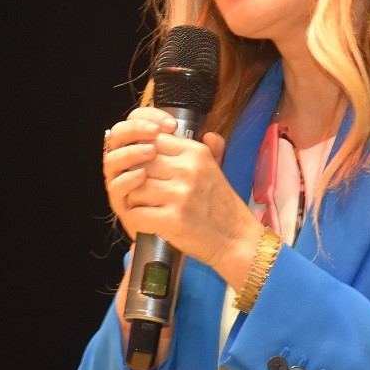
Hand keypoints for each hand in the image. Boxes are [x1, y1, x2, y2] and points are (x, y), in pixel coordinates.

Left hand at [102, 107, 258, 286]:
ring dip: (134, 202)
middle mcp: (188, 170)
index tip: (147, 172)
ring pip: (134, 190)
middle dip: (135, 181)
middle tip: (141, 193)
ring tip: (144, 208)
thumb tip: (198, 130)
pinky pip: (136, 214)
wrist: (236, 238)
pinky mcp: (173, 219)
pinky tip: (145, 223)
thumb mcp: (215, 168)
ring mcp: (180, 195)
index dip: (143, 158)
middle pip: (139, 165)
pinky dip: (136, 221)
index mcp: (196, 153)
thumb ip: (206, 148)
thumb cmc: (221, 205)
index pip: (152, 142)